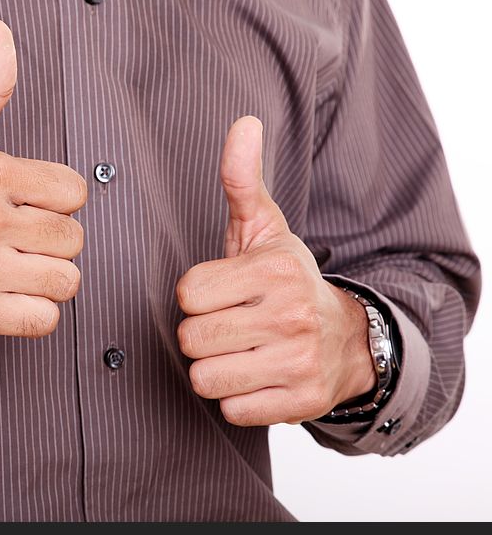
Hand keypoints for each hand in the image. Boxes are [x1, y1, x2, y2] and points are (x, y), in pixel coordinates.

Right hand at [0, 19, 86, 340]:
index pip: (74, 191)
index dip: (56, 202)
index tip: (27, 205)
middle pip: (74, 239)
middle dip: (52, 243)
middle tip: (16, 241)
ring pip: (66, 280)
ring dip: (46, 280)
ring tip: (14, 269)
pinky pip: (45, 320)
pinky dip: (33, 314)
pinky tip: (8, 298)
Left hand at [175, 117, 375, 425]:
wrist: (346, 339)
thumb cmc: (287, 281)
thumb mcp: (265, 229)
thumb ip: (242, 181)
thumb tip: (243, 123)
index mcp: (273, 270)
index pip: (187, 293)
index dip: (195, 296)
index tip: (219, 293)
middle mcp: (290, 315)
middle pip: (192, 339)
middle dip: (201, 335)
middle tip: (227, 326)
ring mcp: (297, 362)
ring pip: (205, 378)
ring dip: (213, 369)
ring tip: (239, 352)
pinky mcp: (299, 402)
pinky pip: (231, 411)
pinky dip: (235, 399)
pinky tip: (255, 378)